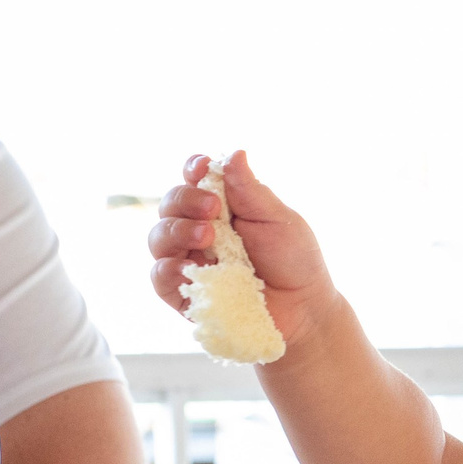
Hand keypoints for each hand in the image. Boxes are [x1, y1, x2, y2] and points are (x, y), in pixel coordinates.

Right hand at [145, 150, 338, 349]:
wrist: (303, 310)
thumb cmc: (294, 260)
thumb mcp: (278, 220)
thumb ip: (251, 191)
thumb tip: (234, 153)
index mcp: (222, 204)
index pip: (195, 178)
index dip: (193, 169)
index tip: (202, 168)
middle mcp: (199, 228)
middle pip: (170, 204)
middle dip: (185, 201)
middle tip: (211, 209)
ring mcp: (190, 260)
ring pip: (159, 238)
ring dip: (177, 231)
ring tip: (207, 238)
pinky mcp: (185, 293)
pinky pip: (160, 278)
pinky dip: (168, 270)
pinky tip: (188, 268)